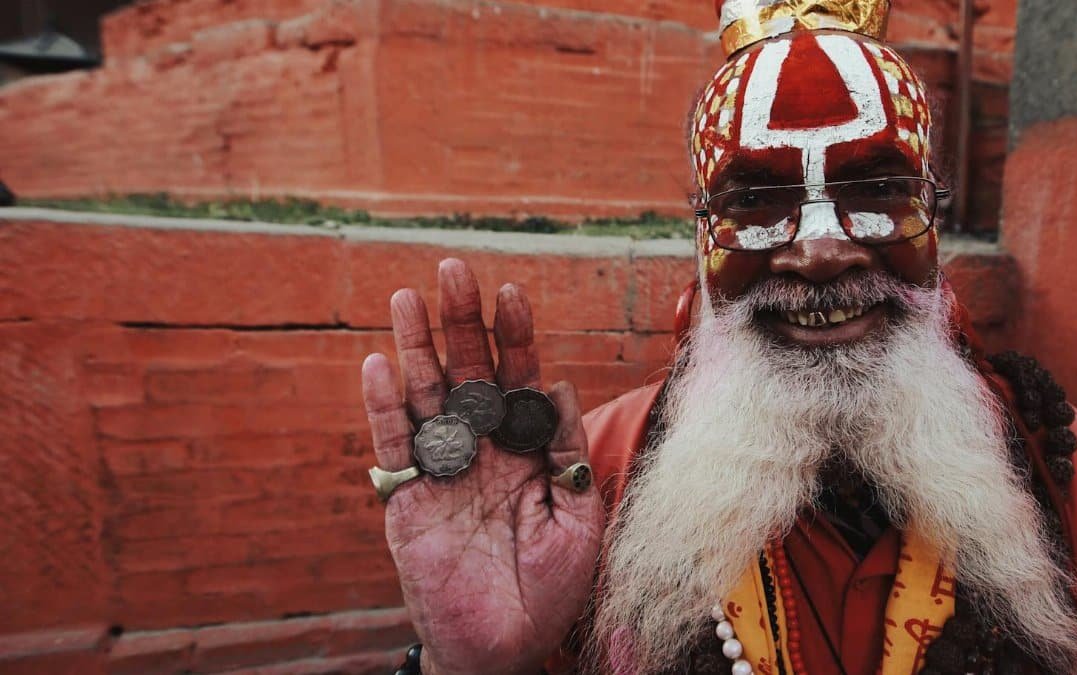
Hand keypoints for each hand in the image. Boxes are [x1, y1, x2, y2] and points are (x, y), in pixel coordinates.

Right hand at [361, 259, 604, 674]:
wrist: (507, 646)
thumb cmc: (552, 588)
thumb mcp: (580, 517)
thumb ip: (567, 452)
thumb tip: (562, 384)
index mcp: (526, 447)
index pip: (520, 377)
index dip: (515, 336)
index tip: (511, 293)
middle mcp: (483, 447)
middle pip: (468, 371)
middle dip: (460, 321)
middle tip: (452, 270)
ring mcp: (443, 468)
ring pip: (426, 396)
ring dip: (416, 347)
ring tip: (407, 298)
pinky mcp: (407, 498)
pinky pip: (394, 446)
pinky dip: (384, 407)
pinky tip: (380, 365)